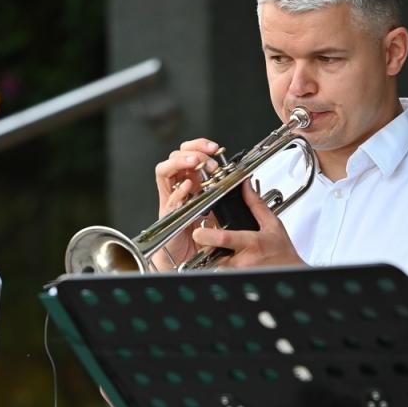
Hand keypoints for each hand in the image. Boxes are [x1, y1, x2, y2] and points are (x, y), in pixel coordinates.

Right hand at [151, 138, 223, 268]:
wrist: (188, 260)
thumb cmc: (201, 237)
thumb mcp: (219, 210)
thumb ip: (225, 195)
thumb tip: (243, 182)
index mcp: (192, 183)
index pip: (189, 154)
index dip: (199, 146)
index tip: (214, 147)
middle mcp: (179, 188)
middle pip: (175, 157)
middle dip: (192, 151)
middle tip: (207, 158)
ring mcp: (171, 200)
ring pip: (164, 171)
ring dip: (180, 163)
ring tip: (194, 163)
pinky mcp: (167, 216)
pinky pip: (169, 199)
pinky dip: (178, 191)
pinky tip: (188, 187)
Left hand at [191, 180, 304, 267]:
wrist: (291, 272)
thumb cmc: (283, 252)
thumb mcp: (273, 225)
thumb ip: (256, 205)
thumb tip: (246, 187)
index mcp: (252, 243)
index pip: (225, 239)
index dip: (208, 236)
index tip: (197, 232)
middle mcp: (243, 261)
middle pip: (214, 254)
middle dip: (207, 248)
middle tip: (207, 242)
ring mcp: (239, 273)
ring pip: (215, 266)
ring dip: (213, 259)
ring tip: (222, 253)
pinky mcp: (236, 280)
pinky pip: (221, 273)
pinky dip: (220, 267)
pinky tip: (229, 262)